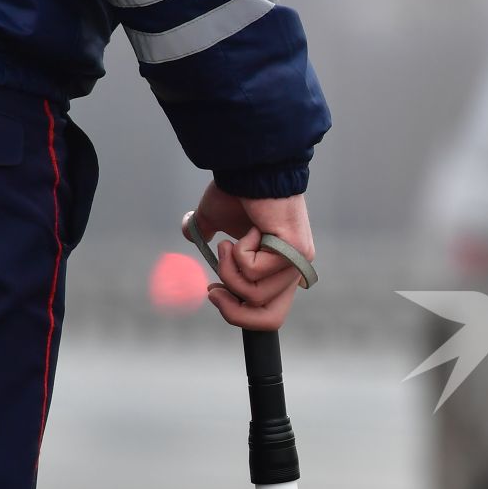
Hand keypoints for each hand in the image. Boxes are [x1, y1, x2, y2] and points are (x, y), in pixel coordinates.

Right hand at [186, 182, 316, 331]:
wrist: (249, 168)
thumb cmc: (236, 191)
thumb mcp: (215, 219)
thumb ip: (205, 232)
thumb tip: (190, 233)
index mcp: (279, 271)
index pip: (269, 314)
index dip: (238, 314)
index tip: (214, 293)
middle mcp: (294, 271)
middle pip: (269, 320)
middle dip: (233, 311)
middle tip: (213, 291)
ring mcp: (298, 263)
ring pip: (253, 294)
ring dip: (229, 269)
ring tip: (230, 242)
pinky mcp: (295, 253)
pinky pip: (254, 271)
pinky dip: (239, 252)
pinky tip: (250, 228)